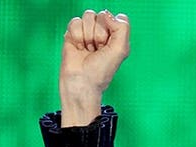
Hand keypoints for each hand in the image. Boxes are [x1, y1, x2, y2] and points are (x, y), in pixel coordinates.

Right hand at [59, 9, 129, 126]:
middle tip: (98, 50)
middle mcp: (103, 32)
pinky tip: (79, 48)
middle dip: (100, 34)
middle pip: (102, 15)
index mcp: (117, 35)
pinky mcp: (72, 34)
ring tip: (88, 50)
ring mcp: (87, 32)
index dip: (113, 28)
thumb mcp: (121, 49)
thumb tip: (107, 14)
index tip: (110, 45)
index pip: (118, 17)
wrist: (81, 83)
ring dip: (88, 36)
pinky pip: (75, 21)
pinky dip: (77, 36)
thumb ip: (122, 27)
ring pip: (88, 16)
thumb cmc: (101, 71)